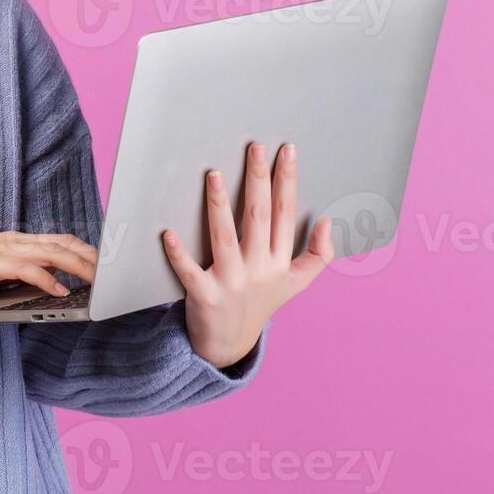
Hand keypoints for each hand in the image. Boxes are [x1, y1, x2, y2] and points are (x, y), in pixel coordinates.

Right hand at [0, 232, 97, 297]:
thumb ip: (21, 270)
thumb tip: (49, 283)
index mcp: (17, 241)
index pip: (59, 239)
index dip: (84, 249)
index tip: (104, 262)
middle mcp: (16, 241)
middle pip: (63, 243)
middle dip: (90, 256)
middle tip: (112, 271)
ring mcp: (7, 250)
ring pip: (53, 252)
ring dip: (79, 266)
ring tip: (97, 279)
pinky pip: (29, 269)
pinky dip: (48, 279)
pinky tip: (61, 291)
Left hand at [162, 142, 334, 368]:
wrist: (229, 345)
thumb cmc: (261, 303)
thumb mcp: (295, 282)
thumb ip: (317, 254)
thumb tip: (327, 221)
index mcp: (279, 261)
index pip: (285, 213)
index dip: (287, 181)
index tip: (286, 150)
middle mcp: (259, 270)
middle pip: (258, 217)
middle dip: (258, 180)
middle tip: (254, 148)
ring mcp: (231, 283)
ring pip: (225, 237)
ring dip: (219, 205)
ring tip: (214, 174)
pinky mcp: (204, 296)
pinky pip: (189, 271)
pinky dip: (178, 254)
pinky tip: (167, 233)